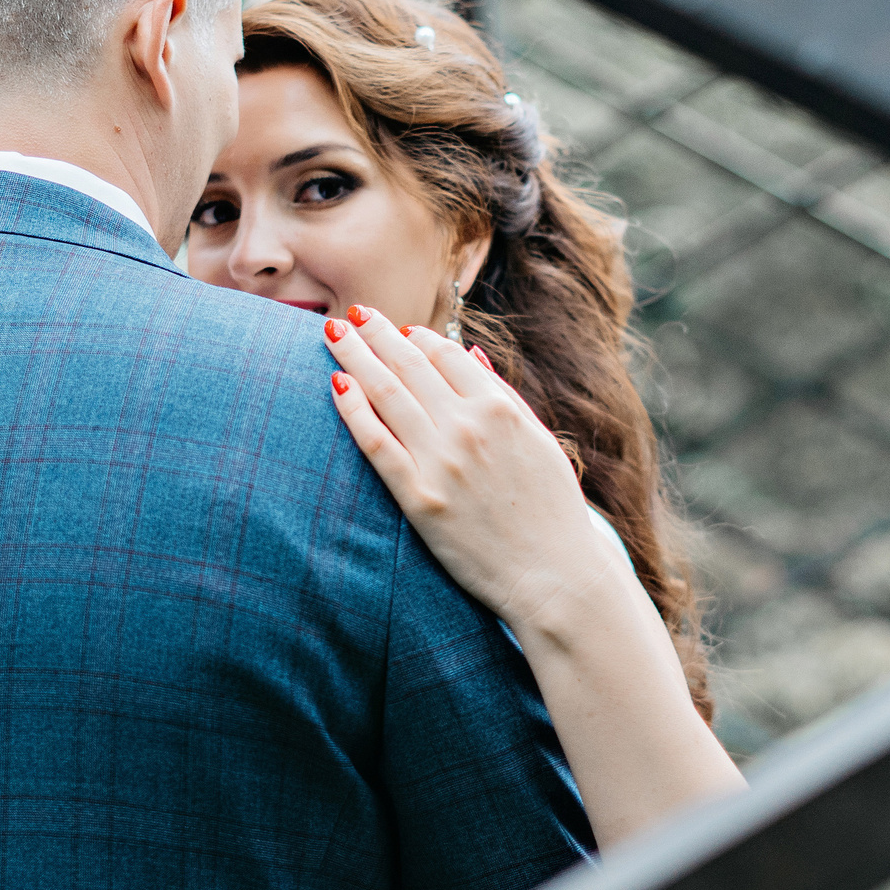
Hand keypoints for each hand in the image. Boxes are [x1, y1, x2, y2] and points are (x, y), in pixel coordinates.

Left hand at [323, 305, 626, 634]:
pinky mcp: (419, 498)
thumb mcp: (540, 442)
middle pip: (410, 364)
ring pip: (387, 393)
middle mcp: (468, 427)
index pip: (447, 354)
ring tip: (334, 334)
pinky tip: (336, 385)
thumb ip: (504, 396)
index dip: (417, 336)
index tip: (398, 329)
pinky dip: (354, 410)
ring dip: (357, 356)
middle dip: (377, 333)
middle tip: (353, 313)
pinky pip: (376, 443)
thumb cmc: (553, 512)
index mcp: (500, 409)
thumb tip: (471, 354)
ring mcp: (441, 461)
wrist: (556, 576)